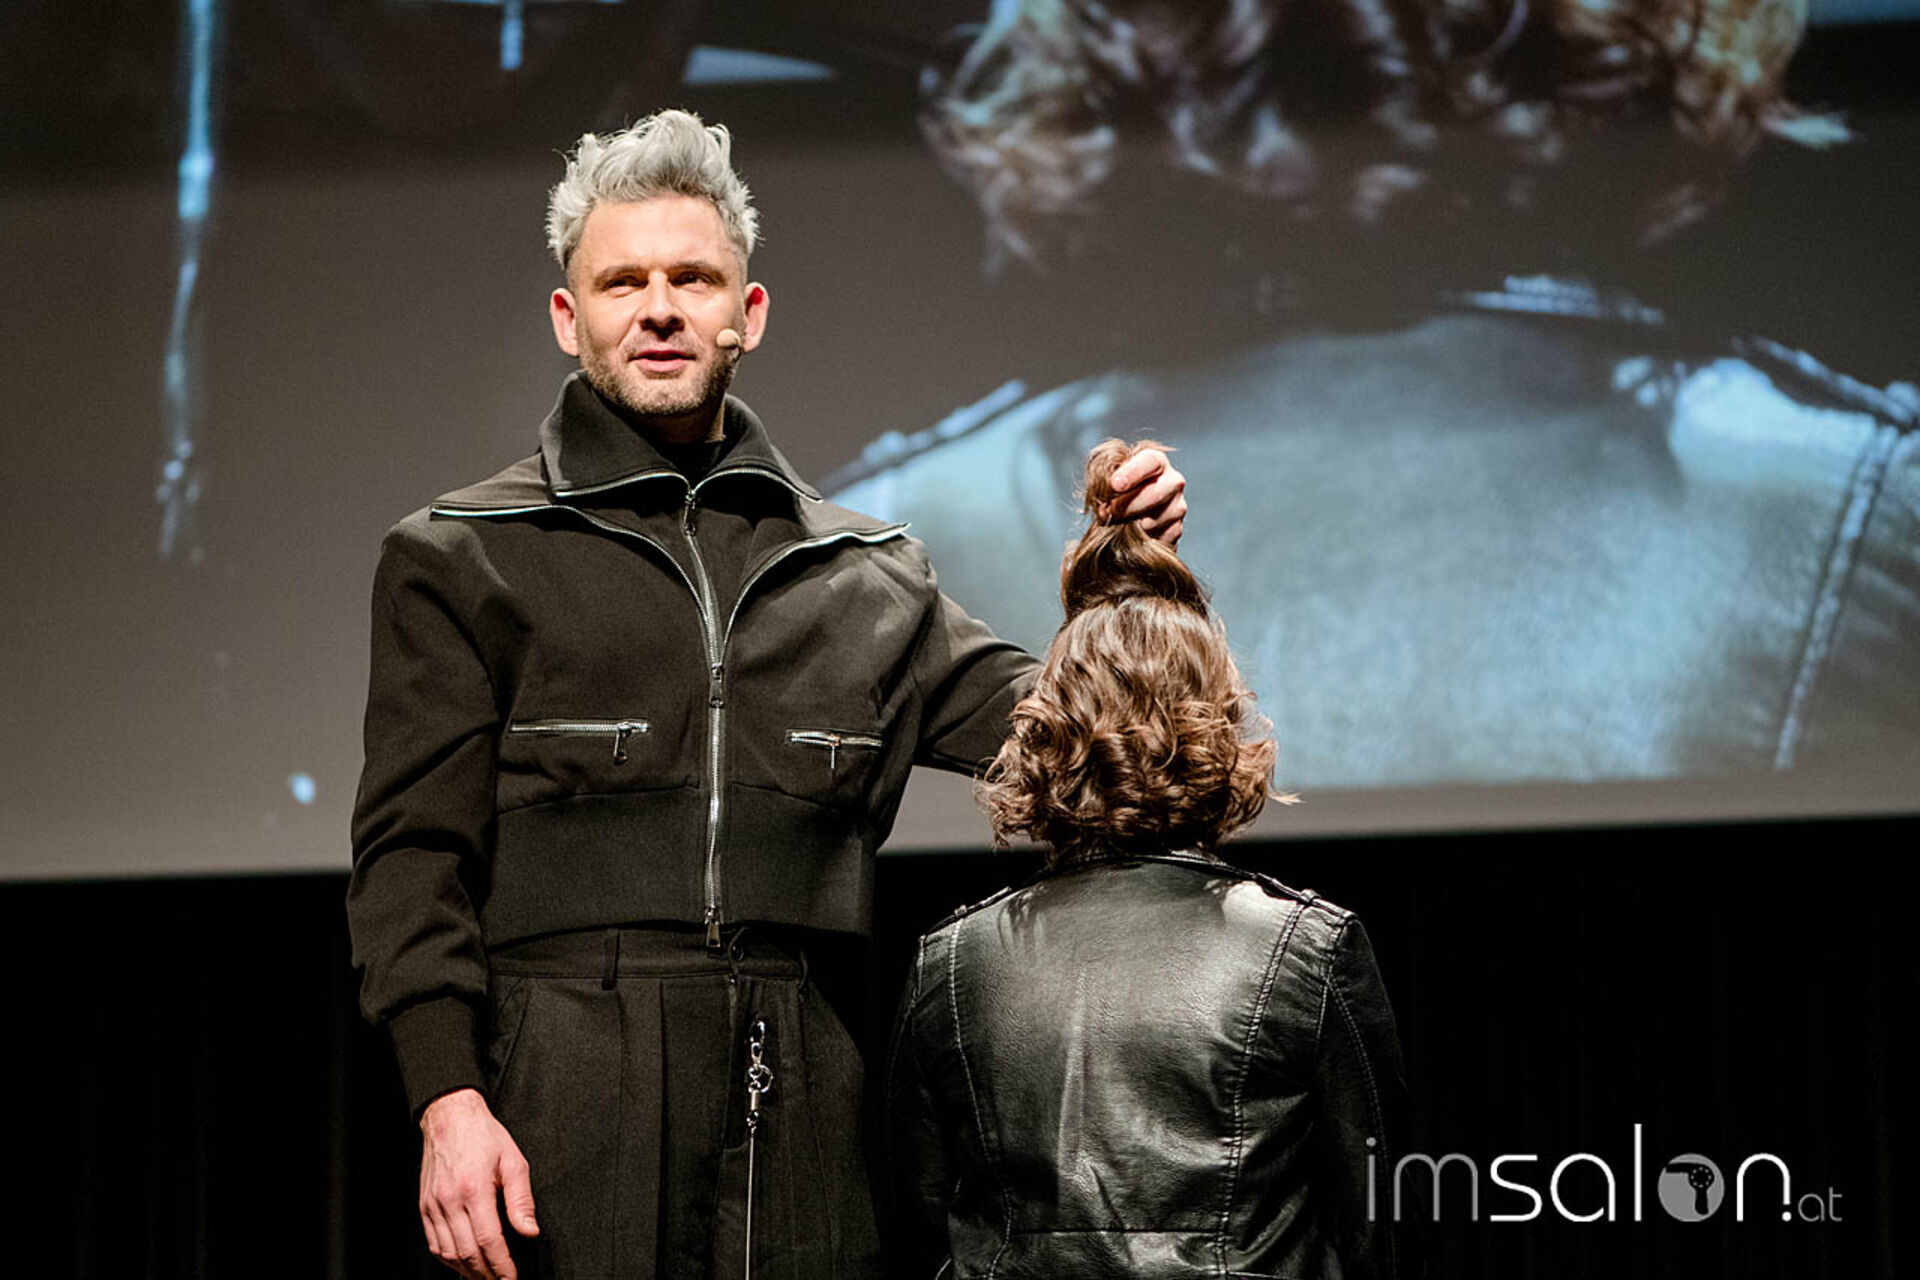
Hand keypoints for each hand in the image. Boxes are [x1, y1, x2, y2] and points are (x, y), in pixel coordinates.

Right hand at [418, 1088, 538, 1279]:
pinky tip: (463, 1262)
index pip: (489, 1240)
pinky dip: (448, 1259)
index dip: (502, 1265)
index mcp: (474, 1189)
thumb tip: (529, 1232)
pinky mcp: (424, 1206)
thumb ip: (522, 1200)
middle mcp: (450, 1200)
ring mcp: (433, 1205)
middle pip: (468, 1252)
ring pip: (448, 1253)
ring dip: (467, 1271)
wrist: (450, 1117)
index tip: (511, 1277)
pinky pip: (433, 1243)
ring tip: (484, 1276)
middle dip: (486, 1274)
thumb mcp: (514, 1162)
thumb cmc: (484, 1137)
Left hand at [1101, 447, 1186, 547]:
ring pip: (1156, 519)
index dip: (1132, 472)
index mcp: (1156, 462)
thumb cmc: (1118, 491)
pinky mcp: (1176, 529)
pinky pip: (1158, 537)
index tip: (1115, 485)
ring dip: (1131, 524)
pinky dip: (1140, 538)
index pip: (1151, 461)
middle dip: (1128, 505)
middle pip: (1156, 493)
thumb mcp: (1109, 480)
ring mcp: (1177, 506)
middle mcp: (1173, 481)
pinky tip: (1132, 534)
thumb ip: (1107, 484)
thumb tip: (1105, 507)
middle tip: (1111, 511)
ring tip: (1117, 523)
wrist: (1128, 516)